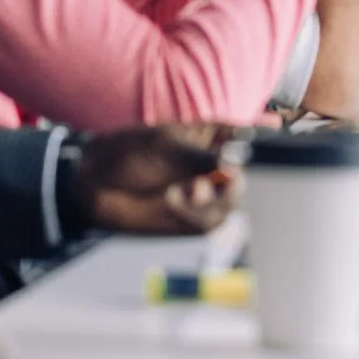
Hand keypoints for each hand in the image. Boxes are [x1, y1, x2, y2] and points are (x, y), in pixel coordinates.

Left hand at [73, 125, 241, 235]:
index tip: (255, 153)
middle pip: (245, 178)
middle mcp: (217, 166)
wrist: (97, 186)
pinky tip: (175, 204)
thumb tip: (234, 163)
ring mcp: (208, 193)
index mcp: (214, 138)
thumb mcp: (166, 147)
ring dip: (210, 202)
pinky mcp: (196, 219)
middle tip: (202, 184)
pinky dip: (196, 215)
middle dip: (230, 184)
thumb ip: (202, 157)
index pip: (249, 140)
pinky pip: (213, 221)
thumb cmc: (129, 154)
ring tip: (180, 194)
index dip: (261, 145)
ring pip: (232, 203)